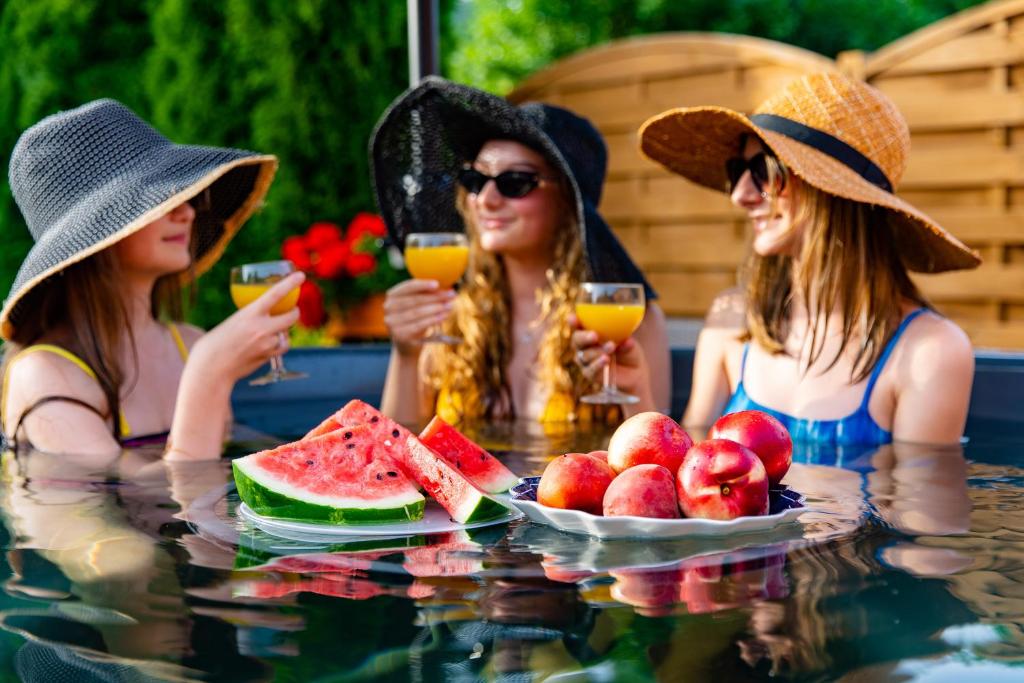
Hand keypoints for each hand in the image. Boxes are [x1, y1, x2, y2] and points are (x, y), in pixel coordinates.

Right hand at [188, 271, 303, 383]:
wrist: (211, 367)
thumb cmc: (216, 342)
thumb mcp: (233, 322)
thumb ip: (250, 319)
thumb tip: (263, 318)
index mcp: (249, 314)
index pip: (275, 294)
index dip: (290, 283)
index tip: (301, 275)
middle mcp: (261, 328)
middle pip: (291, 317)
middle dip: (295, 312)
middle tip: (293, 309)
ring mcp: (266, 344)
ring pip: (286, 334)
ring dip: (283, 331)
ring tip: (271, 332)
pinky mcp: (268, 357)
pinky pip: (281, 347)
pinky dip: (280, 344)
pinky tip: (272, 343)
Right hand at [383, 279, 455, 355]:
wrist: (407, 344)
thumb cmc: (416, 320)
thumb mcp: (419, 306)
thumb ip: (429, 296)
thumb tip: (448, 290)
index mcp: (392, 295)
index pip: (408, 287)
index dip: (423, 285)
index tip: (437, 284)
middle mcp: (389, 308)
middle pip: (415, 300)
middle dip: (435, 297)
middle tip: (451, 295)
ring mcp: (393, 322)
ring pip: (417, 312)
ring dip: (436, 308)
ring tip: (449, 305)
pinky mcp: (400, 335)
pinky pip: (418, 325)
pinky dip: (432, 320)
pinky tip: (443, 316)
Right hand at [569, 312, 649, 395]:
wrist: (633, 370)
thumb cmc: (627, 349)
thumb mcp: (628, 342)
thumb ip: (625, 341)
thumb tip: (627, 341)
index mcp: (588, 332)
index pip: (577, 326)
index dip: (573, 322)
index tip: (572, 318)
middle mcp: (584, 346)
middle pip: (576, 340)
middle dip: (584, 337)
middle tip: (595, 335)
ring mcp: (585, 360)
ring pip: (584, 355)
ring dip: (597, 351)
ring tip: (611, 346)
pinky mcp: (589, 374)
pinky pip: (589, 370)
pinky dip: (597, 364)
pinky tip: (606, 359)